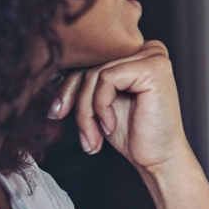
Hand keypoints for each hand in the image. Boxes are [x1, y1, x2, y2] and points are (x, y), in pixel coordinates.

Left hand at [49, 41, 189, 174]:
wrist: (159, 160)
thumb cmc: (134, 134)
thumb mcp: (101, 102)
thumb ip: (85, 80)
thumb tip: (49, 70)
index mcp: (137, 53)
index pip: (90, 59)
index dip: (69, 88)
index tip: (57, 114)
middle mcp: (148, 48)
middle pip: (90, 65)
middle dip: (76, 103)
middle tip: (82, 134)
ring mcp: (153, 56)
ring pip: (95, 74)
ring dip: (86, 111)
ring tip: (94, 136)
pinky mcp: (153, 68)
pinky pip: (106, 79)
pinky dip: (101, 107)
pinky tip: (111, 125)